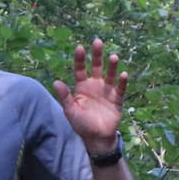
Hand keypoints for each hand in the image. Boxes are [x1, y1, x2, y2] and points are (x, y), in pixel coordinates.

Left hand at [52, 38, 127, 153]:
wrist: (96, 138)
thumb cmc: (81, 124)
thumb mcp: (70, 111)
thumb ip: (64, 97)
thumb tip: (55, 82)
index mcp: (82, 87)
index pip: (80, 69)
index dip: (80, 59)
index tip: (80, 47)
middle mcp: (95, 86)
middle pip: (96, 67)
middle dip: (97, 55)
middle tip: (98, 41)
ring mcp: (107, 92)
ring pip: (110, 75)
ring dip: (112, 66)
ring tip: (113, 57)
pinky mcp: (117, 100)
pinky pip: (120, 89)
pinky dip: (122, 82)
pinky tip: (123, 74)